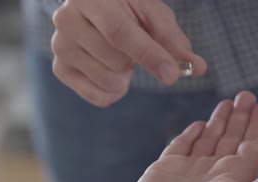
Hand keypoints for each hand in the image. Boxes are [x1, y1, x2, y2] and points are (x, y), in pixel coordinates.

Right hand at [51, 0, 206, 106]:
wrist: (95, 5)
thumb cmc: (127, 7)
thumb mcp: (152, 13)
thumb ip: (173, 40)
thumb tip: (198, 68)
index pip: (120, 34)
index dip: (148, 56)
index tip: (172, 76)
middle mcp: (67, 21)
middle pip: (116, 61)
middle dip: (135, 61)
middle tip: (131, 46)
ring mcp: (60, 46)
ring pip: (108, 81)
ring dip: (125, 76)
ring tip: (120, 56)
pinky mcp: (59, 69)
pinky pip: (98, 97)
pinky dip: (113, 91)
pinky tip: (110, 70)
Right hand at [106, 91, 257, 181]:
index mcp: (237, 178)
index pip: (253, 145)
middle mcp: (215, 173)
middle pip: (232, 138)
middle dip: (240, 117)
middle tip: (246, 94)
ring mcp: (189, 170)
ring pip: (208, 139)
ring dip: (218, 120)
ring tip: (227, 101)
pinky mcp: (165, 168)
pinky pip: (181, 145)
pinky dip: (190, 133)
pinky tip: (198, 124)